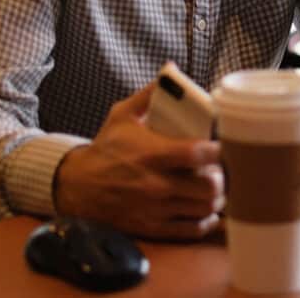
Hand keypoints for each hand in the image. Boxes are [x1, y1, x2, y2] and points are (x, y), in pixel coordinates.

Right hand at [53, 81, 224, 239]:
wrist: (76, 187)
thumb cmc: (105, 149)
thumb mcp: (122, 115)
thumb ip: (149, 94)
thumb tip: (171, 70)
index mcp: (152, 154)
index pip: (198, 154)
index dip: (219, 149)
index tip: (223, 143)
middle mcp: (157, 185)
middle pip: (209, 186)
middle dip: (223, 176)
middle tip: (222, 168)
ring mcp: (157, 209)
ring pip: (205, 208)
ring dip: (217, 197)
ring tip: (216, 186)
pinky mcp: (154, 228)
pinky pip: (193, 229)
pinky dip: (205, 219)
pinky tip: (205, 207)